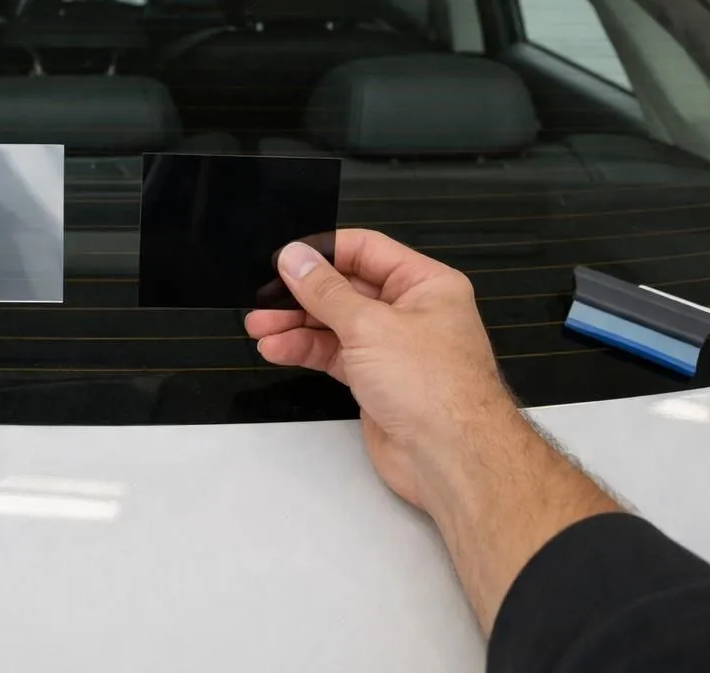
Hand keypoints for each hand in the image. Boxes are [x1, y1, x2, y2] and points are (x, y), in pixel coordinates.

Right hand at [245, 229, 515, 511]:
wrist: (450, 458)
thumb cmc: (433, 387)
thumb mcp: (369, 325)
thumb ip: (325, 291)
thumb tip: (295, 258)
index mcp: (425, 284)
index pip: (366, 250)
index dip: (323, 252)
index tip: (284, 258)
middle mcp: (411, 311)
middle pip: (346, 289)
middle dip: (301, 294)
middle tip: (263, 298)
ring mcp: (393, 347)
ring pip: (335, 324)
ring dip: (296, 325)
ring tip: (259, 327)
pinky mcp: (376, 380)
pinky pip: (334, 354)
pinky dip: (305, 350)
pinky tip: (277, 348)